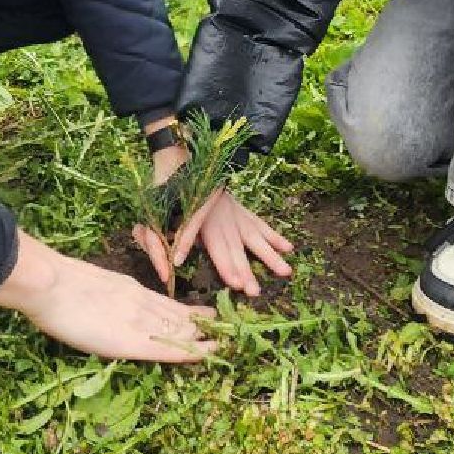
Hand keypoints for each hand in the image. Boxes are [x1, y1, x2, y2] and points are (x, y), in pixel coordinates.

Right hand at [0, 230, 217, 361]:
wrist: (49, 284)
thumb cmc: (57, 285)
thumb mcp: (92, 284)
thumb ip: (108, 294)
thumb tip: (110, 304)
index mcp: (130, 290)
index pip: (167, 305)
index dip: (189, 312)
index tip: (207, 316)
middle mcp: (141, 303)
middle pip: (180, 316)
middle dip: (204, 324)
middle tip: (227, 328)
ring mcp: (138, 320)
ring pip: (180, 330)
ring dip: (203, 337)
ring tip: (226, 340)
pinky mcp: (132, 341)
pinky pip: (167, 348)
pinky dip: (188, 351)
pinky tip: (206, 354)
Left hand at [133, 184, 294, 297]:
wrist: (189, 162)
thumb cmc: (175, 192)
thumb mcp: (165, 213)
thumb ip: (168, 238)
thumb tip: (171, 263)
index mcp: (204, 221)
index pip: (217, 247)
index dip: (226, 266)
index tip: (235, 284)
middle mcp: (224, 218)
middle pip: (236, 248)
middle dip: (246, 270)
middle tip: (254, 291)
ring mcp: (236, 213)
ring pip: (254, 237)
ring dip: (270, 255)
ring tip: (286, 272)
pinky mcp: (242, 209)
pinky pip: (260, 223)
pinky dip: (274, 236)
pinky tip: (288, 248)